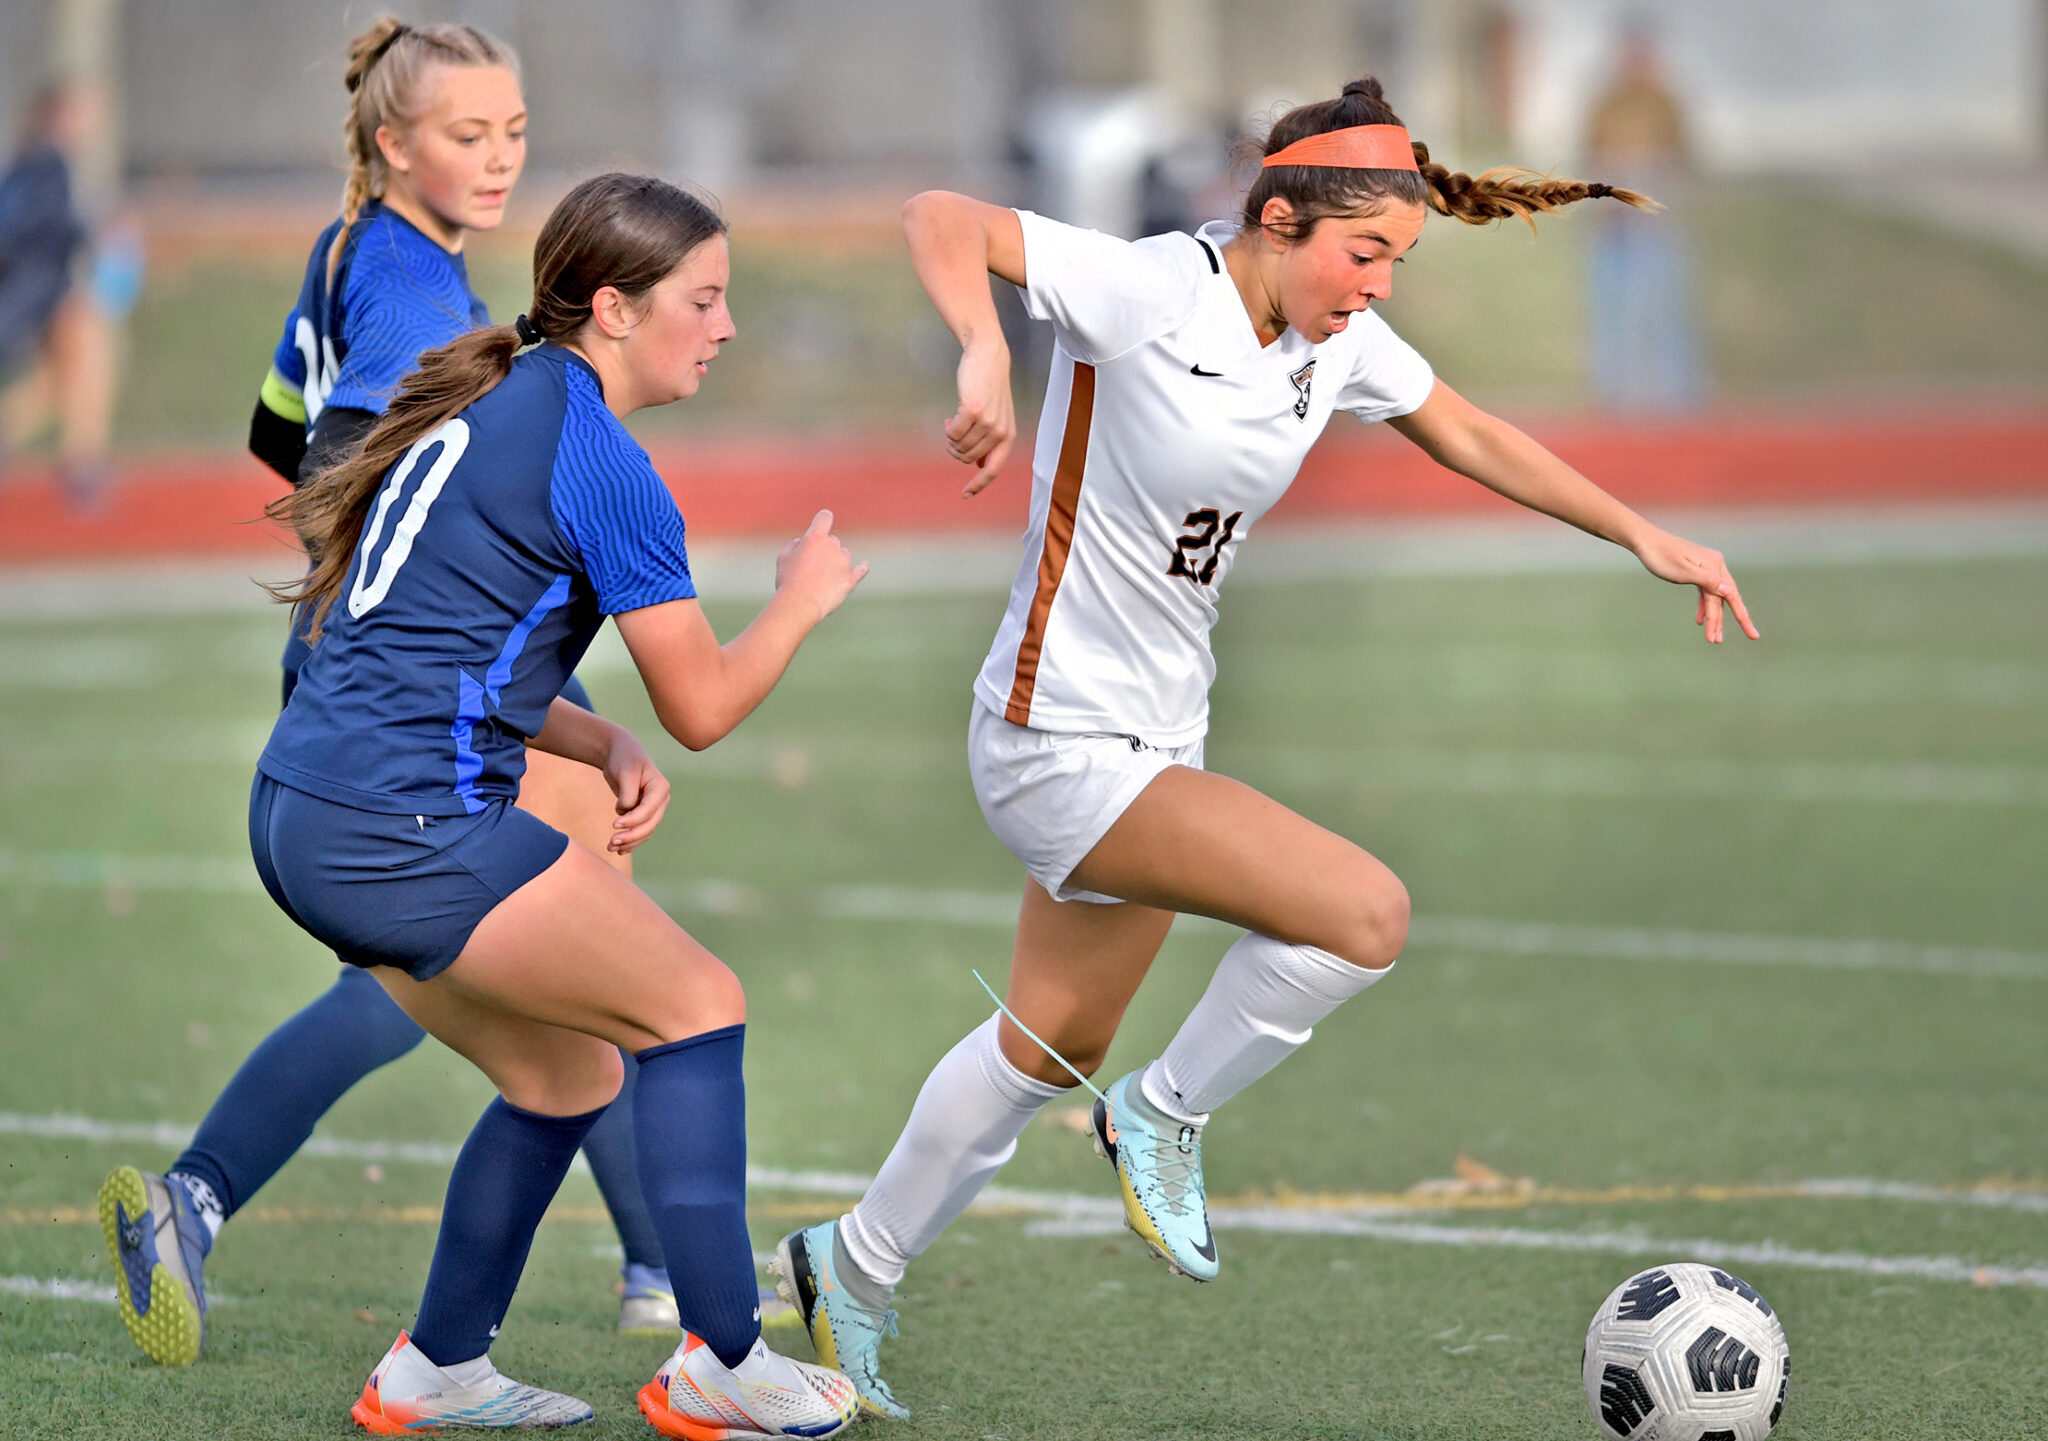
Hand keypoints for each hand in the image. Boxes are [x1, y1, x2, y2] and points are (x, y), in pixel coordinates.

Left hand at [600, 727, 670, 852]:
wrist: (619, 753)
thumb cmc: (623, 759)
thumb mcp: (625, 772)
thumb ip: (627, 793)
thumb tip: (624, 813)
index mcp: (660, 787)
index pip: (648, 810)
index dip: (633, 821)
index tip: (614, 824)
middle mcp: (661, 799)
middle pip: (649, 825)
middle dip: (631, 836)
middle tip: (611, 842)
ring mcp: (654, 808)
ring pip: (645, 831)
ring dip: (629, 842)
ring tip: (610, 848)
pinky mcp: (644, 813)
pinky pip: (640, 831)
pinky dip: (631, 841)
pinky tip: (619, 849)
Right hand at [774, 509, 868, 622]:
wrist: (800, 603)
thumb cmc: (789, 580)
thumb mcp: (783, 558)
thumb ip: (794, 545)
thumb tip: (802, 542)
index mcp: (815, 538)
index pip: (825, 518)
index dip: (824, 519)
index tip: (823, 520)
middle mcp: (833, 546)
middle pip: (833, 540)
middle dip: (825, 549)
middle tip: (811, 567)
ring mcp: (844, 563)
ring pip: (844, 555)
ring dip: (836, 561)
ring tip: (822, 577)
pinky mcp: (851, 579)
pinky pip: (861, 570)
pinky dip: (862, 567)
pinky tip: (864, 565)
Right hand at [946, 340, 1015, 494]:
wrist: (988, 357)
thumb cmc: (989, 388)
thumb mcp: (996, 416)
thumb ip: (991, 441)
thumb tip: (978, 466)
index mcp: (1008, 436)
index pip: (993, 469)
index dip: (979, 485)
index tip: (965, 495)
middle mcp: (1000, 432)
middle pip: (969, 458)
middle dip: (956, 451)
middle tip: (952, 435)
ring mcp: (987, 422)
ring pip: (959, 446)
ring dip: (951, 439)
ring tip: (952, 423)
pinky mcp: (973, 411)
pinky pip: (952, 433)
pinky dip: (948, 429)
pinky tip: (950, 418)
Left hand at [1632, 526, 1759, 643]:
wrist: (1644, 541)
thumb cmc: (1661, 557)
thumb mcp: (1683, 572)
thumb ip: (1707, 582)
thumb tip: (1730, 591)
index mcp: (1715, 565)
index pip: (1731, 596)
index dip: (1742, 618)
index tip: (1753, 635)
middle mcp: (1714, 565)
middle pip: (1723, 599)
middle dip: (1720, 622)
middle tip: (1717, 642)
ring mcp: (1706, 567)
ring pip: (1713, 597)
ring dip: (1711, 617)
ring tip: (1711, 638)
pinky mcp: (1696, 570)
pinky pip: (1705, 592)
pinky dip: (1703, 606)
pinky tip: (1699, 620)